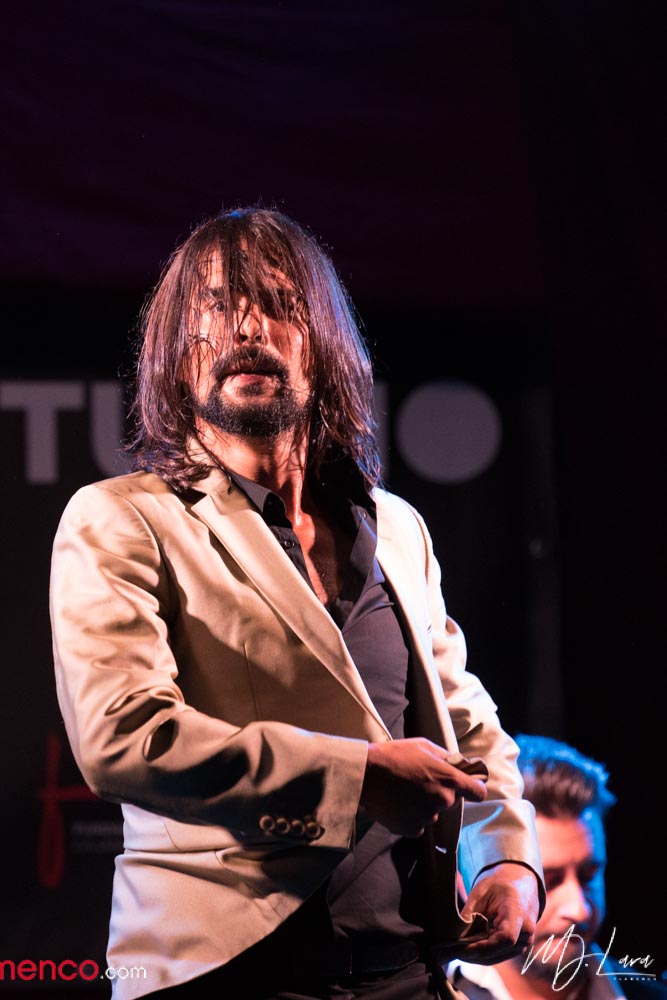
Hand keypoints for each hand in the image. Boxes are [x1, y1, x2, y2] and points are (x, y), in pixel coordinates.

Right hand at [359, 737, 486, 836]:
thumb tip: (462, 765)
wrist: (365, 775)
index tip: (468, 788)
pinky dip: (411, 817)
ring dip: (424, 806)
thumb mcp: (423, 745)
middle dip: (440, 793)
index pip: (478, 793)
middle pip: (451, 802)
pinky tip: (398, 804)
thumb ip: (447, 757)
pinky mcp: (412, 829)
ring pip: (433, 813)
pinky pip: (419, 825)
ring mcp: (428, 817)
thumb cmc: (394, 755)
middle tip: (419, 782)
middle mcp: (442, 800)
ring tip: (404, 791)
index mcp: (449, 779)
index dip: (473, 789)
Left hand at [458, 862, 539, 963]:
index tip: (464, 949)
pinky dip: (483, 953)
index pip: (506, 937)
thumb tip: (456, 933)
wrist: (521, 885)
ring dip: (476, 956)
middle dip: (474, 953)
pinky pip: (499, 955)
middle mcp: (526, 931)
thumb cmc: (501, 885)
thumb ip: (470, 912)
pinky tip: (468, 949)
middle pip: (498, 950)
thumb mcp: (482, 892)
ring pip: (497, 957)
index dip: (484, 946)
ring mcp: (524, 942)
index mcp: (518, 912)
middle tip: (452, 950)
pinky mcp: (518, 947)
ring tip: (456, 950)